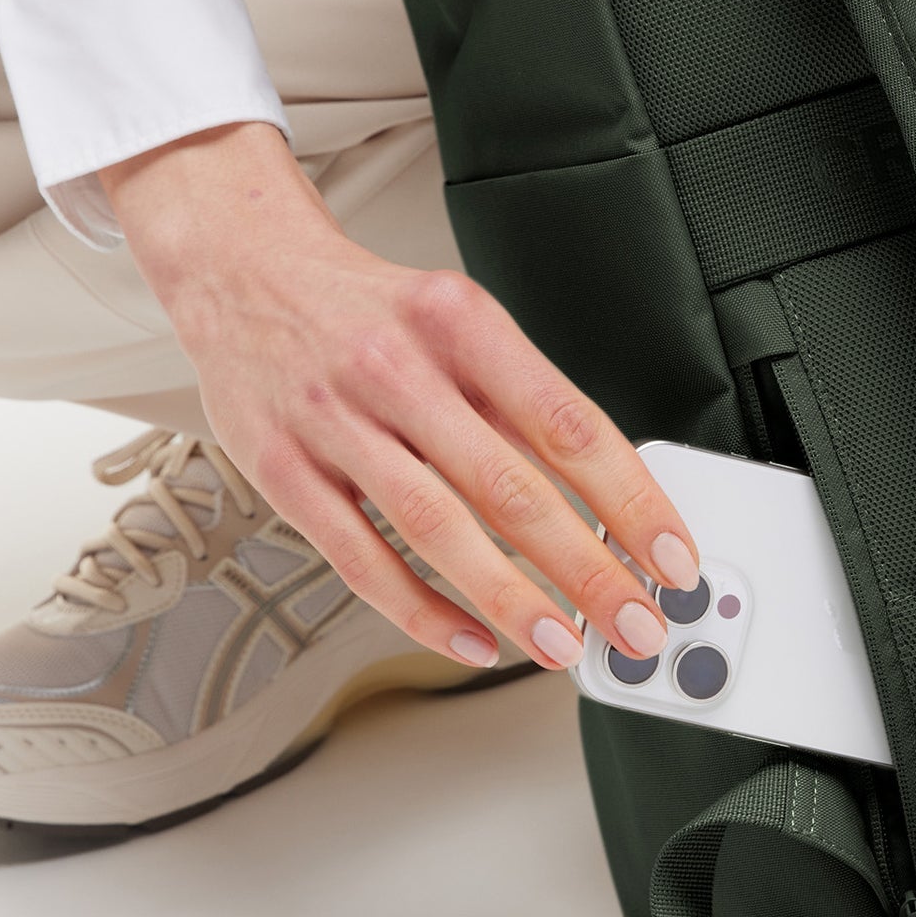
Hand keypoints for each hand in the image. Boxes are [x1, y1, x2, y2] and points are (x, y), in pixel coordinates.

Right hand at [100, 122, 697, 673]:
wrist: (246, 273)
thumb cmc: (369, 310)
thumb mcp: (459, 321)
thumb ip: (520, 401)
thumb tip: (605, 493)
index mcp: (461, 322)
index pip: (567, 423)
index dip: (628, 498)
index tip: (669, 552)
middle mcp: (399, 368)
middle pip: (510, 487)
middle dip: (587, 568)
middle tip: (636, 623)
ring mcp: (334, 421)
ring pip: (436, 529)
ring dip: (512, 598)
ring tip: (564, 643)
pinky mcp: (282, 470)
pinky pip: (360, 558)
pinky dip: (421, 609)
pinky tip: (472, 638)